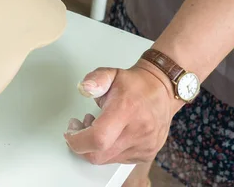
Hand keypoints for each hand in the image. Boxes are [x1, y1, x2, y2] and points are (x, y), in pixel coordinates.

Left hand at [64, 60, 181, 164]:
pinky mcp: (146, 154)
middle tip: (79, 126)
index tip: (70, 131)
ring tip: (96, 126)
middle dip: (82, 144)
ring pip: (107, 159)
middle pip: (99, 155)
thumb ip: (95, 79)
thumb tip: (84, 88)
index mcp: (126, 111)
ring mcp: (144, 146)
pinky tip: (109, 134)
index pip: (98, 138)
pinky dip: (108, 150)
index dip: (77, 140)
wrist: (163, 91)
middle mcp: (137, 132)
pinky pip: (119, 160)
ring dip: (94, 147)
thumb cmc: (136, 85)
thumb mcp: (111, 73)